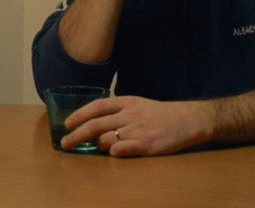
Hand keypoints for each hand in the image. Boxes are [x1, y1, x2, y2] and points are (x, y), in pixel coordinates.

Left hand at [61, 96, 213, 156]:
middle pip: (96, 124)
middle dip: (77, 134)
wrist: (188, 120)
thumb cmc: (159, 114)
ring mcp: (138, 129)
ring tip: (101, 147)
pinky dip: (114, 151)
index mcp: (127, 102)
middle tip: (65, 143)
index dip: (80, 114)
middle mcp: (130, 115)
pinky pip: (123, 149)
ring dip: (98, 144)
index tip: (67, 123)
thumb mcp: (137, 104)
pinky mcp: (147, 144)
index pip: (97, 106)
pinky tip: (114, 152)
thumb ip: (117, 111)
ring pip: (107, 138)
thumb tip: (93, 120)